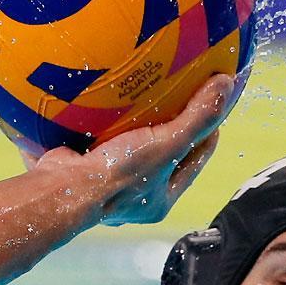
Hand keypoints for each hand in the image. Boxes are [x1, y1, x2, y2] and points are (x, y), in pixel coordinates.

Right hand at [27, 74, 234, 225]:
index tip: (213, 104)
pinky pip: (92, 137)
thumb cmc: (118, 175)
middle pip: (161, 153)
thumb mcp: (168, 144)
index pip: (195, 160)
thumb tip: (227, 85)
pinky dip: (96, 117)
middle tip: (178, 93)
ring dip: (131, 121)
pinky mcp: (76, 166)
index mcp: (159, 199)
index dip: (208, 131)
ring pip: (125, 145)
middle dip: (170, 126)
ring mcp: (102, 182)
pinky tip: (98, 92)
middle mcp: (132, 195)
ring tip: (140, 89)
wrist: (58, 190)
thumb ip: (198, 117)